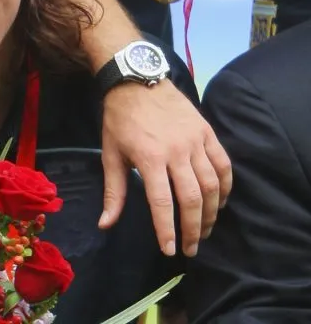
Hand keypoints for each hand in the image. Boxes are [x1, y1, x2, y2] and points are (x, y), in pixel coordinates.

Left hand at [99, 81, 231, 257]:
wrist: (136, 80)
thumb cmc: (119, 119)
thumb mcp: (110, 154)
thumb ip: (113, 192)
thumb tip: (105, 224)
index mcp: (149, 158)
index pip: (162, 202)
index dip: (167, 229)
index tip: (170, 250)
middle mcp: (177, 151)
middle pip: (192, 198)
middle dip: (193, 228)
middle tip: (190, 248)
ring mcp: (195, 141)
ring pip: (212, 184)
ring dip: (211, 212)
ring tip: (204, 230)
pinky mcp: (207, 132)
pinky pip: (223, 164)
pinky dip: (225, 186)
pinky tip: (219, 202)